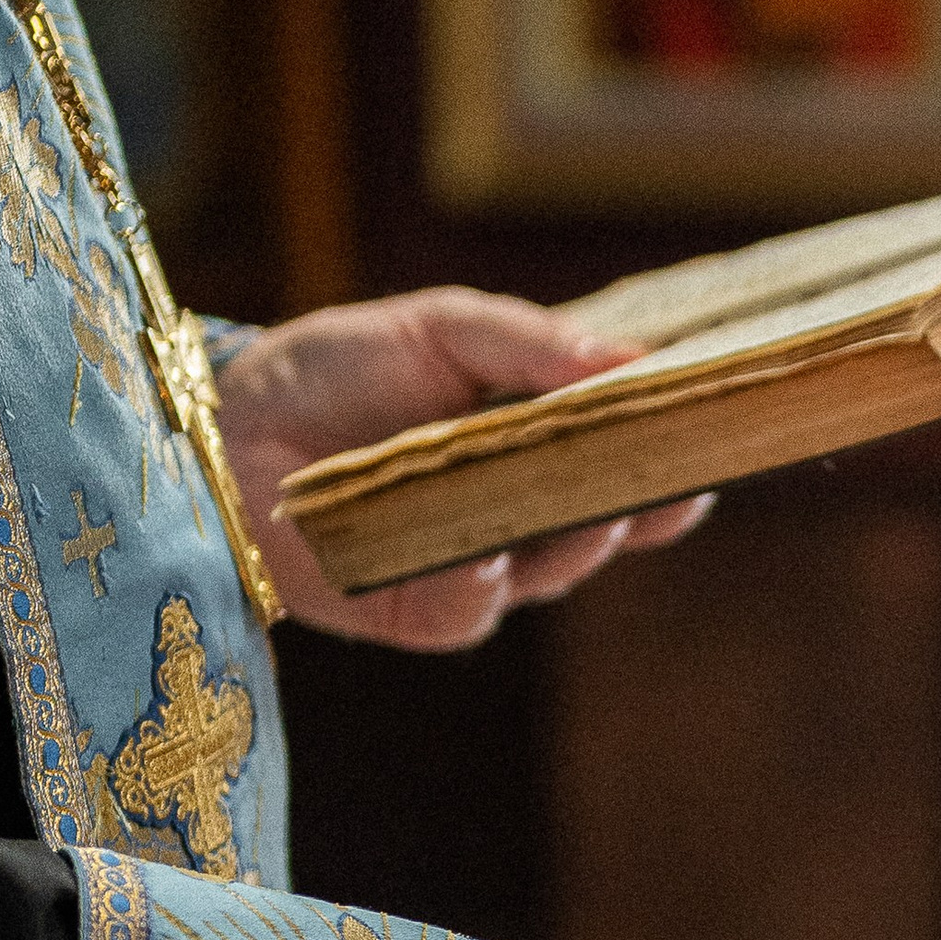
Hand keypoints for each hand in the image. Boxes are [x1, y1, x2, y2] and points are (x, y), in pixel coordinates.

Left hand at [218, 286, 711, 649]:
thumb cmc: (333, 367)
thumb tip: (631, 359)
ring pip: (554, 569)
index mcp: (535, 436)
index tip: (720, 436)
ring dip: (580, 543)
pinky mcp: (415, 611)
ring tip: (600, 512)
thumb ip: (529, 342)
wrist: (220, 426)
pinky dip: (480, 584)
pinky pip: (470, 611)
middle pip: (607, 520)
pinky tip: (484, 556)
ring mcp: (472, 563)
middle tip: (678, 484)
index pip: (624, 451)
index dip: (674, 450)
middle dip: (646, 505)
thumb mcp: (438, 327)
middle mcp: (516, 507)